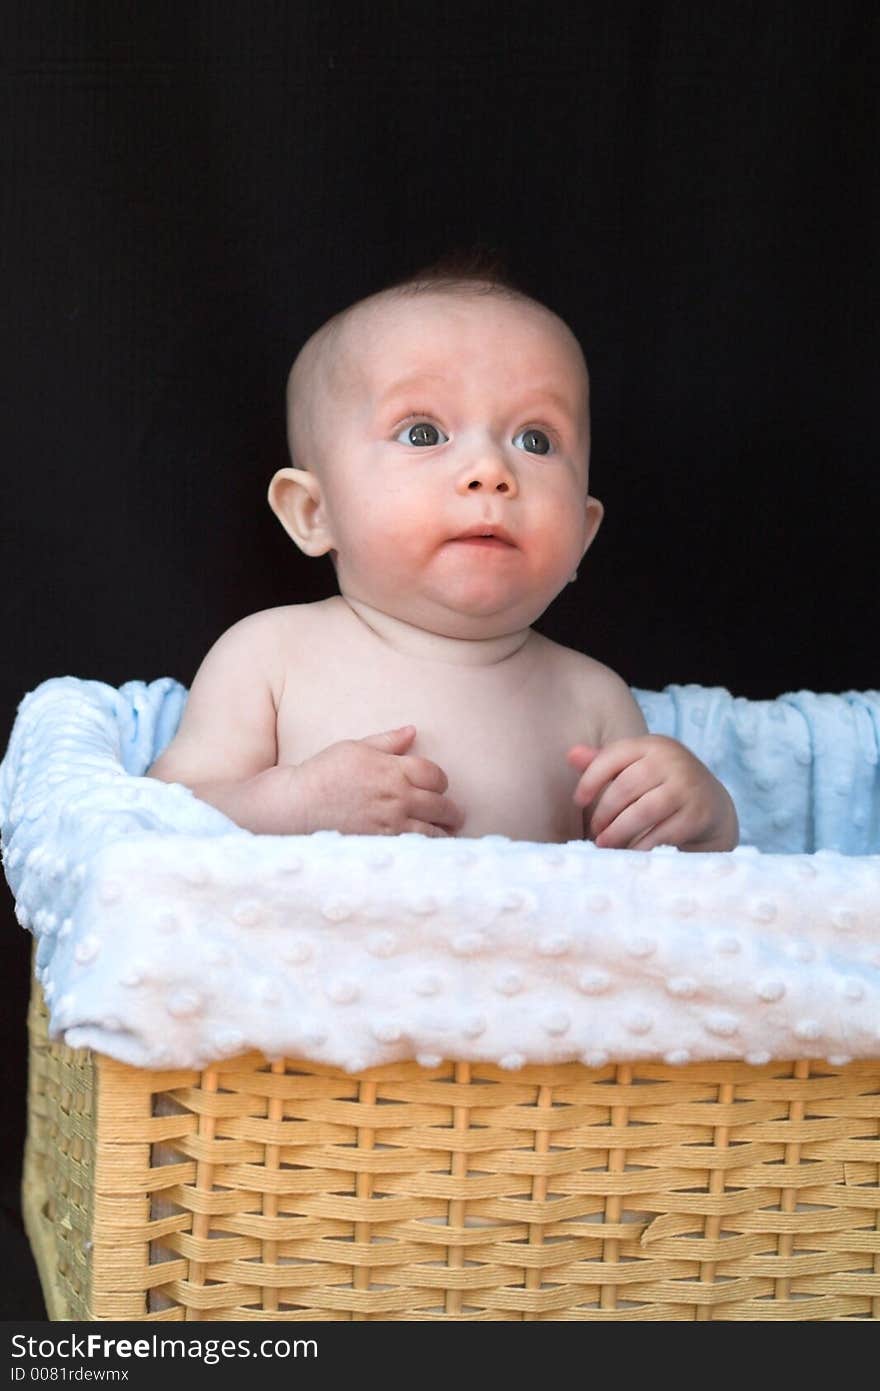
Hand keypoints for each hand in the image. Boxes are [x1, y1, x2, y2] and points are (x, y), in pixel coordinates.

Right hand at [286, 725, 464, 836]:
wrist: (298, 805)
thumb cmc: (324, 772)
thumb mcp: (355, 748)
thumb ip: (388, 742)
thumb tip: (412, 731)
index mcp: (392, 769)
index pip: (435, 774)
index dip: (441, 781)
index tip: (439, 786)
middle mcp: (397, 797)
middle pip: (441, 804)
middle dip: (451, 810)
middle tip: (454, 814)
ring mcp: (391, 823)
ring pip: (434, 831)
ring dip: (444, 832)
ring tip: (447, 833)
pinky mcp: (382, 844)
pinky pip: (416, 849)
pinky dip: (427, 849)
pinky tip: (430, 850)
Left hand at [566, 734, 738, 851]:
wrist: (710, 805)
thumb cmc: (661, 785)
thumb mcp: (636, 768)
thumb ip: (604, 763)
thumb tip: (571, 755)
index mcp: (653, 745)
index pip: (613, 756)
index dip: (590, 779)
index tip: (578, 801)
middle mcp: (673, 760)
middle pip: (626, 786)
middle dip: (605, 812)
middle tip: (595, 831)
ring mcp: (688, 786)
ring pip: (644, 810)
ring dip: (620, 831)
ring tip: (605, 844)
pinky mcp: (699, 813)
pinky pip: (664, 832)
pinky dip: (643, 845)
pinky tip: (630, 854)